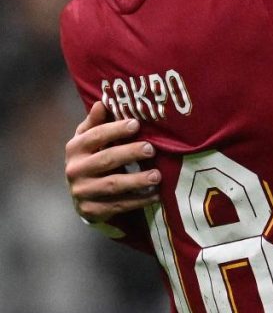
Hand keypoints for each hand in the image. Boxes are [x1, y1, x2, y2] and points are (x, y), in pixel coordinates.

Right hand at [66, 101, 160, 222]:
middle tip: (151, 149)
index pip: (95, 136)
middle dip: (129, 153)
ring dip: (137, 180)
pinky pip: (118, 205)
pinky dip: (139, 201)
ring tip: (157, 175)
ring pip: (113, 185)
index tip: (136, 124)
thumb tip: (103, 102)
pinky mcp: (92, 210)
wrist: (81, 193)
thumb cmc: (92, 157)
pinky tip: (156, 195)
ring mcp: (82, 192)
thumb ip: (97, 122)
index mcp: (75, 148)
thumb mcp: (90, 138)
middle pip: (105, 160)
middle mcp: (75, 170)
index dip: (115, 129)